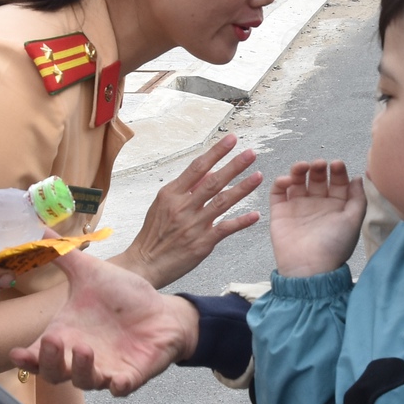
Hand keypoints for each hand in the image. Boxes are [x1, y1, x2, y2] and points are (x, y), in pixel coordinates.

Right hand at [15, 253, 199, 396]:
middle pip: (54, 374)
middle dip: (49, 362)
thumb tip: (39, 231)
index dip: (26, 358)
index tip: (17, 352)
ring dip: (80, 369)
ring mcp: (106, 369)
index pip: (38, 355)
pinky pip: (121, 388)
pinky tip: (117, 381)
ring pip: (85, 382)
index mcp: (67, 335)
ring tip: (83, 348)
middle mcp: (81, 358)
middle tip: (51, 341)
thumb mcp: (91, 273)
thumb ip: (63, 256)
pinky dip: (118, 387)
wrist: (162, 311)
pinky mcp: (131, 375)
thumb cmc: (123, 297)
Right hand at [117, 134, 262, 286]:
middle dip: (234, 165)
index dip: (216, 152)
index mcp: (171, 194)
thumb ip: (186, 188)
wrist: (144, 264)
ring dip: (242, 188)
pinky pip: (225, 229)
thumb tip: (208, 171)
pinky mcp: (201, 243)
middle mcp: (182, 207)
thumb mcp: (163, 204)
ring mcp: (193, 225)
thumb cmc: (154, 234)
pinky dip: (241, 222)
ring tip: (258, 176)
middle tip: (251, 153)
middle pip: (212, 181)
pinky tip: (255, 215)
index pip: (197, 167)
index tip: (231, 139)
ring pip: (222, 202)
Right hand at [269, 161, 365, 278]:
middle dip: (318, 167)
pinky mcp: (280, 212)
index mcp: (336, 206)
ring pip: (297, 180)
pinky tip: (287, 180)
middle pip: (317, 178)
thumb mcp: (354, 221)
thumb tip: (358, 178)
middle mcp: (317, 205)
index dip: (337, 170)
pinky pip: (278, 192)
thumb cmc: (334, 246)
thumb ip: (358, 198)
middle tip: (319, 164)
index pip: (337, 181)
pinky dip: (280, 182)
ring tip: (302, 167)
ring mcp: (297, 207)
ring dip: (299, 169)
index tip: (336, 164)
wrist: (309, 268)